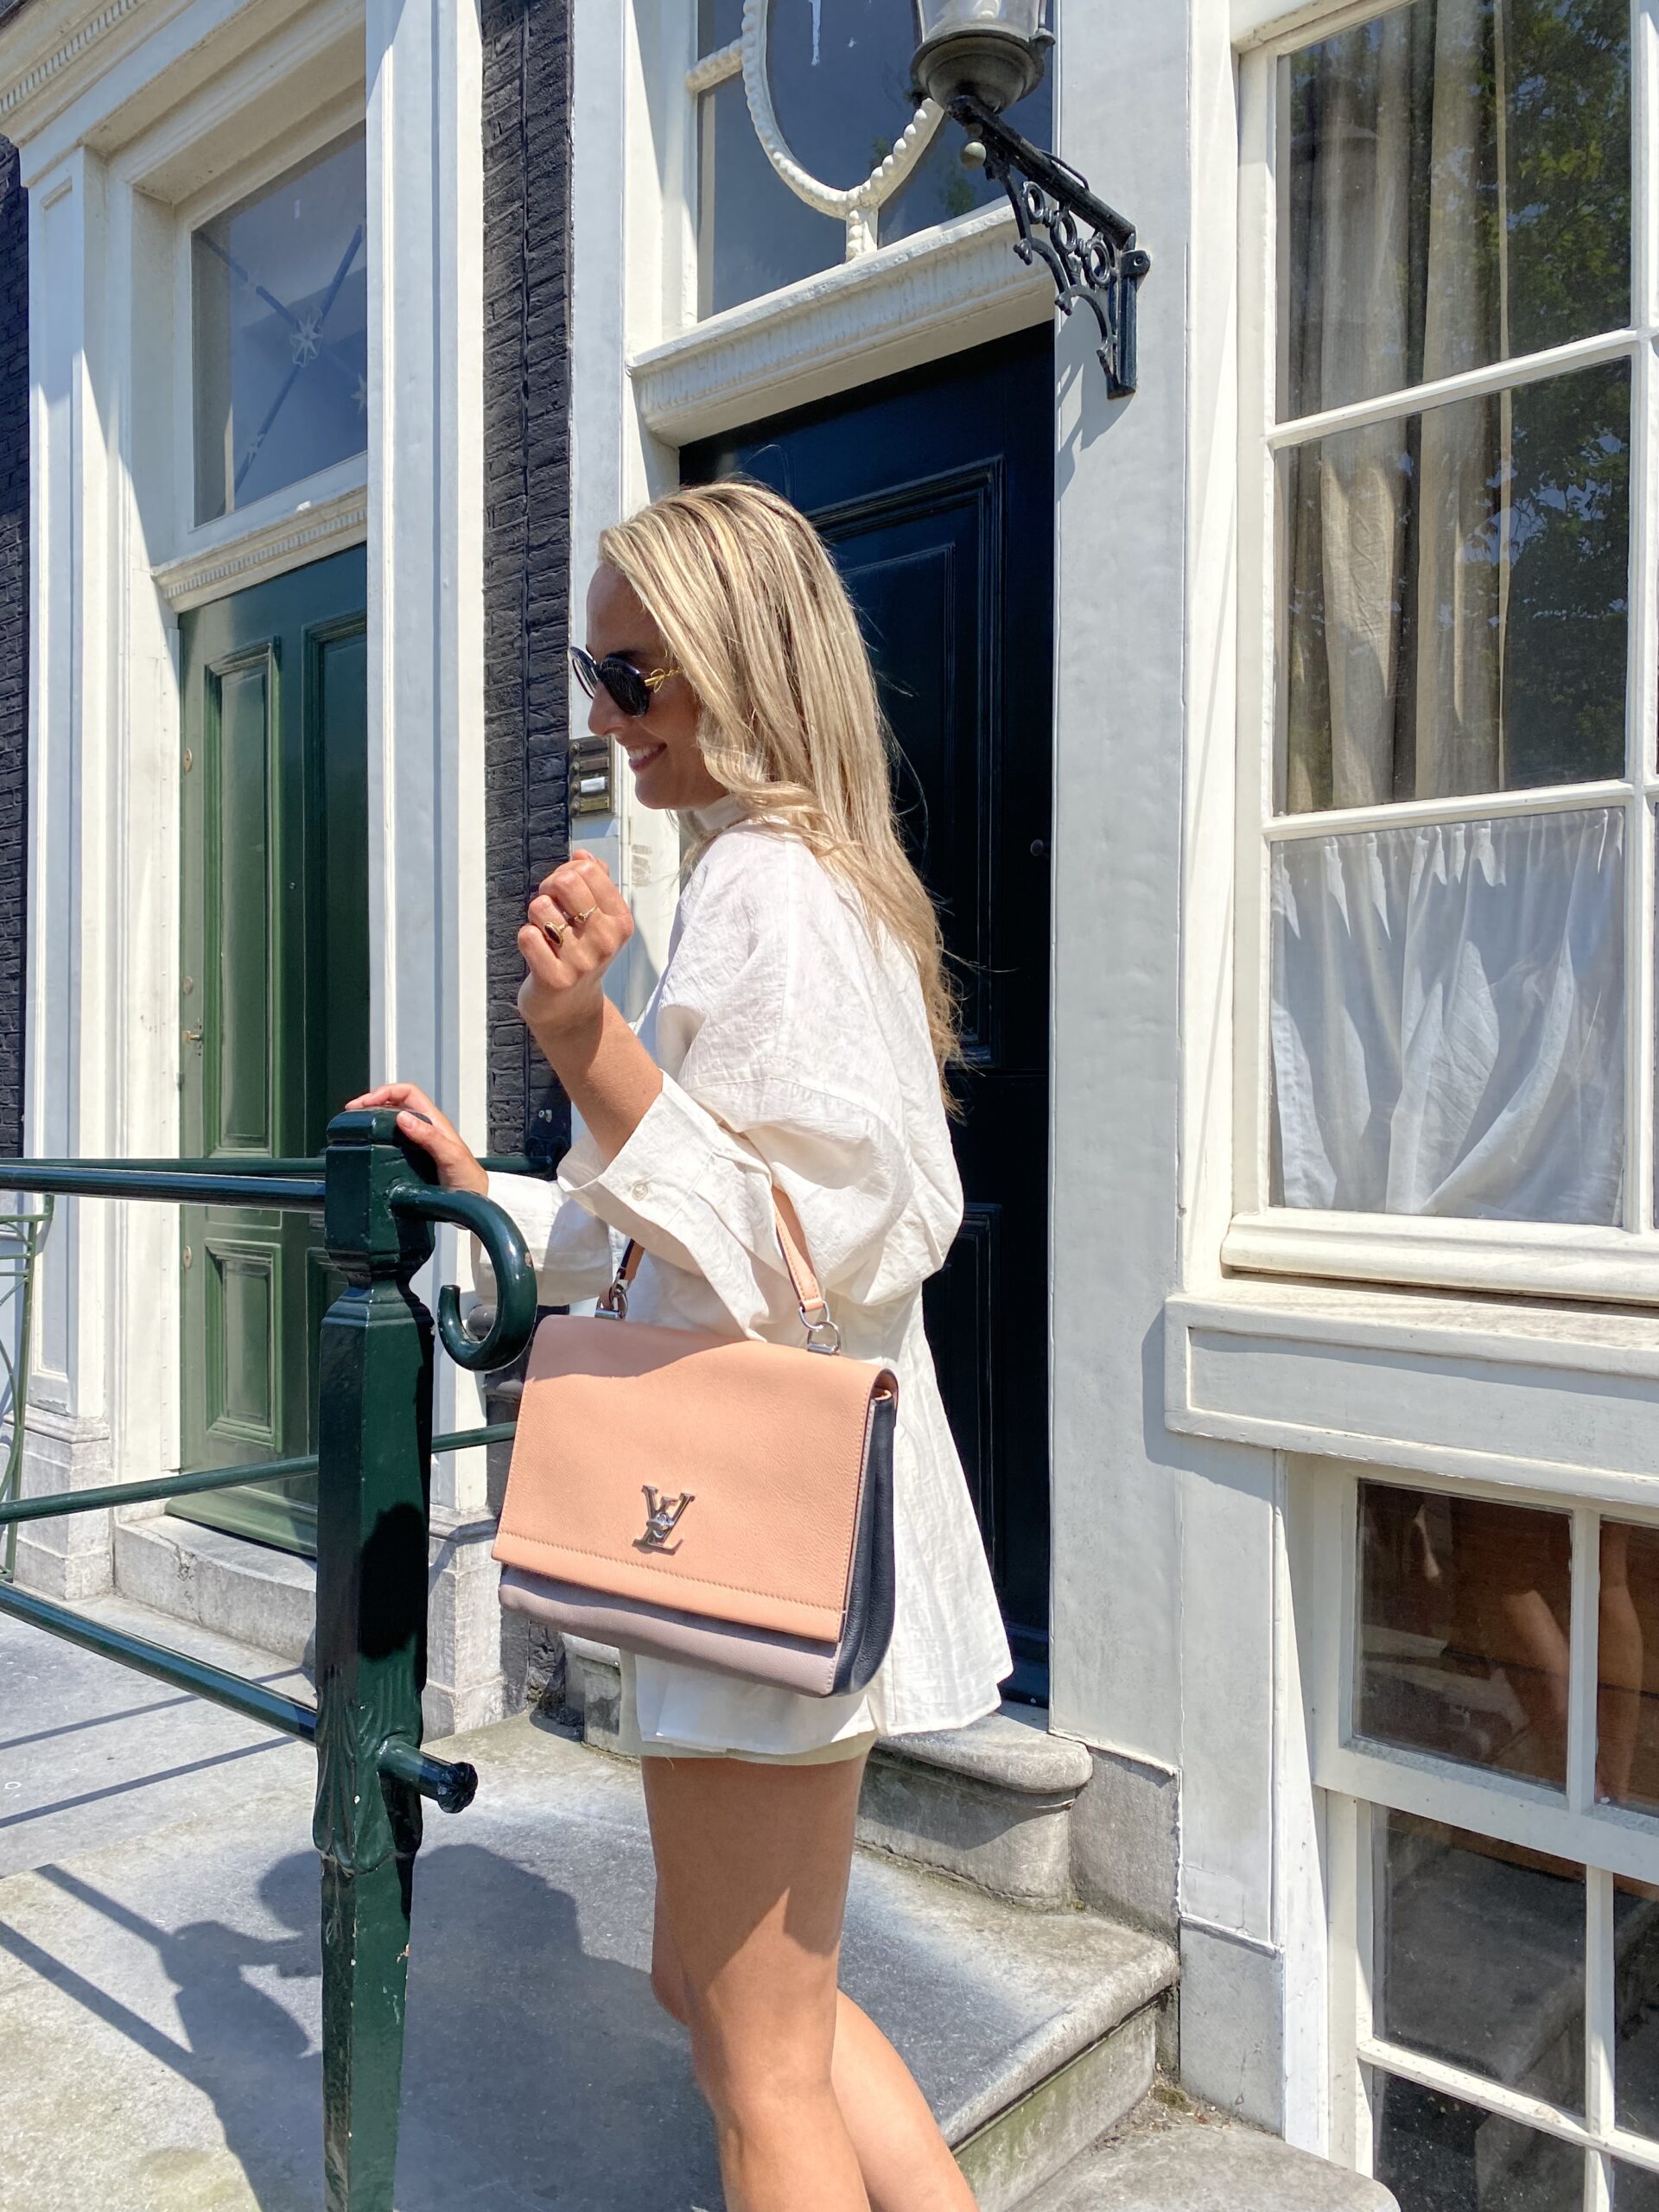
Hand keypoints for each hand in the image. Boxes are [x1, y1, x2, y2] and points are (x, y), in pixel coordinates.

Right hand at [342, 1083, 487, 1194]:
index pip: (408, 1093)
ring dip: (372, 1117)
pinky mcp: (413, 1157)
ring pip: (392, 1119)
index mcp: (435, 1121)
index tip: (364, 1103)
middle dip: (372, 1102)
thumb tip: (402, 1117)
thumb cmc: (469, 1180)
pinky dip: (377, 1136)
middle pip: (395, 1103)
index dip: (385, 1092)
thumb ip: (429, 1137)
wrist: (476, 1203)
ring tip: (354, 1124)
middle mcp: (426, 1128)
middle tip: (352, 1113)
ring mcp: (419, 1142)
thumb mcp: (450, 1156)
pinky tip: (368, 1144)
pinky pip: (392, 1139)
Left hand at [518, 850, 633, 1053]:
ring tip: (546, 934)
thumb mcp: (598, 920)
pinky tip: (538, 953)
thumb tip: (583, 855)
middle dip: (548, 889)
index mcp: (620, 921)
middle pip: (565, 881)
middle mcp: (606, 940)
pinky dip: (526, 939)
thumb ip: (595, 883)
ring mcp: (582, 961)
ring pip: (540, 907)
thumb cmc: (581, 955)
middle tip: (548, 908)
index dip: (566, 871)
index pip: (587, 869)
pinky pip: (527, 936)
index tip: (563, 892)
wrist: (571, 1009)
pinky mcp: (556, 978)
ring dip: (535, 917)